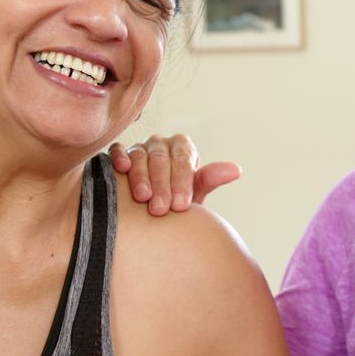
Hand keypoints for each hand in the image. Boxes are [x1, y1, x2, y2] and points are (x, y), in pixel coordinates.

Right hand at [109, 135, 240, 215]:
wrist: (152, 211)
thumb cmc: (175, 200)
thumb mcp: (193, 193)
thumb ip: (210, 180)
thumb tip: (236, 170)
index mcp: (182, 148)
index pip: (183, 160)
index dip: (182, 182)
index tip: (182, 205)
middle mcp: (161, 144)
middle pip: (161, 159)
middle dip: (162, 185)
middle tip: (161, 209)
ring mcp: (139, 148)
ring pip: (140, 156)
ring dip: (141, 177)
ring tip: (142, 198)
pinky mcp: (120, 154)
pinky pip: (118, 151)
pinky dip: (119, 158)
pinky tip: (122, 170)